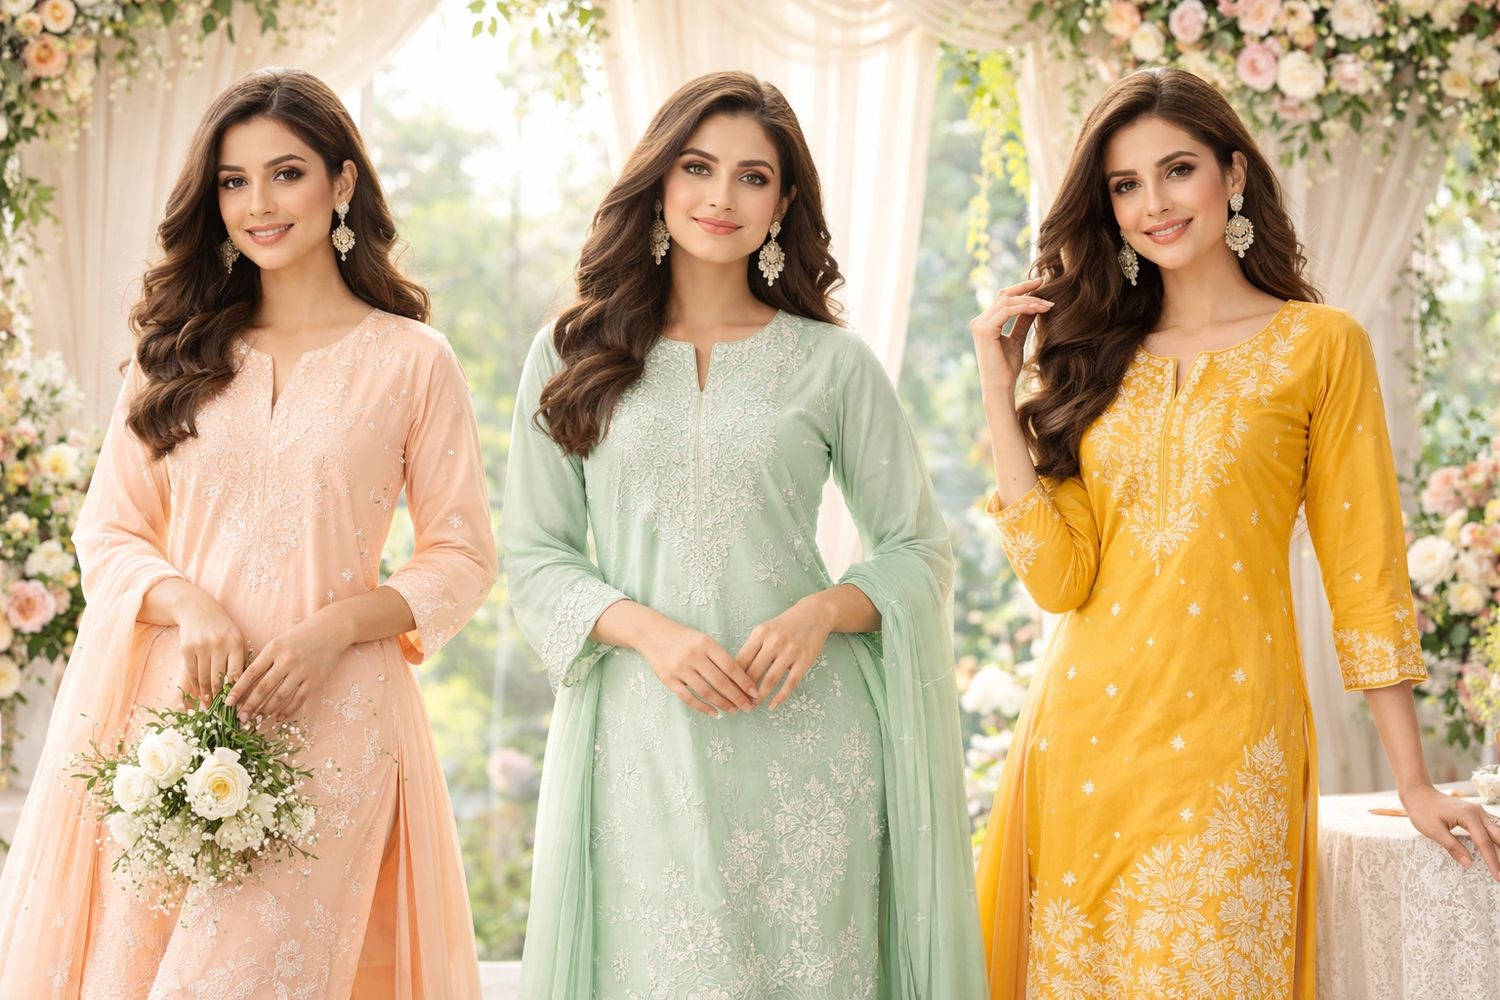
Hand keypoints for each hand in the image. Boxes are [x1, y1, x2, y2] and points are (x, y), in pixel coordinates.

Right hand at [166, 583, 245, 702]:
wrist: (197, 609)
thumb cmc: (221, 628)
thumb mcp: (235, 638)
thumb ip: (237, 659)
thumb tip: (238, 688)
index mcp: (236, 642)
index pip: (237, 672)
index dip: (236, 691)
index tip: (237, 705)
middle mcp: (219, 644)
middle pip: (219, 678)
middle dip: (220, 697)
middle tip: (222, 711)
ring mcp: (202, 646)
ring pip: (204, 677)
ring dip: (206, 694)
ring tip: (210, 706)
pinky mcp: (187, 649)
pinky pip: (191, 672)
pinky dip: (195, 686)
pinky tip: (198, 695)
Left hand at [228, 612, 349, 720]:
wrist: (332, 630)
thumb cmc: (301, 636)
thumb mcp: (279, 642)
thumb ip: (265, 660)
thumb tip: (248, 684)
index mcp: (274, 649)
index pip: (251, 673)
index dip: (238, 690)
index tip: (227, 703)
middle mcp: (286, 660)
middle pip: (263, 688)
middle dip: (249, 705)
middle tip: (241, 718)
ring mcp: (302, 671)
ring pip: (280, 696)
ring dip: (267, 709)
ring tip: (258, 717)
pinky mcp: (314, 679)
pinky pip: (298, 699)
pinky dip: (287, 710)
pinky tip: (279, 717)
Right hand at [638, 621, 758, 716]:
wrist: (651, 633)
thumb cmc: (682, 637)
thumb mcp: (702, 639)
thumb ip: (717, 656)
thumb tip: (739, 679)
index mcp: (706, 643)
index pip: (730, 666)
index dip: (744, 681)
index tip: (755, 693)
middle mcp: (694, 655)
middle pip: (720, 681)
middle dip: (737, 696)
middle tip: (748, 707)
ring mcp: (680, 668)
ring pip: (706, 691)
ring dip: (722, 703)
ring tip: (734, 710)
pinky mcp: (668, 679)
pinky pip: (688, 697)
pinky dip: (702, 707)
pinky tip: (714, 712)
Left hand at [736, 595, 832, 709]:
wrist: (814, 614)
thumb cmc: (785, 625)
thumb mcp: (765, 630)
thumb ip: (752, 648)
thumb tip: (736, 673)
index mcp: (760, 633)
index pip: (741, 661)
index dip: (732, 679)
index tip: (728, 691)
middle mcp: (774, 641)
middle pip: (753, 672)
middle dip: (744, 691)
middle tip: (738, 703)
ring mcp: (790, 651)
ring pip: (770, 680)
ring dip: (759, 697)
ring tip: (752, 706)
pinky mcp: (804, 660)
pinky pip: (790, 683)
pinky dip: (780, 697)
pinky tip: (772, 705)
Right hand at [970, 275, 1052, 397]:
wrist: (1000, 387)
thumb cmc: (1007, 368)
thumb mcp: (1017, 339)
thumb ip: (1023, 321)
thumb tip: (1035, 304)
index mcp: (985, 322)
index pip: (1003, 298)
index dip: (1022, 288)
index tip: (1041, 283)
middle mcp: (979, 321)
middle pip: (1004, 295)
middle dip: (1026, 289)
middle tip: (1046, 286)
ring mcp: (980, 325)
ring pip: (1007, 301)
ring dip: (1030, 301)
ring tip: (1047, 305)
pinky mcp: (985, 330)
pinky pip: (1007, 311)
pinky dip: (1024, 308)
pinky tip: (1038, 310)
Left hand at [1402, 783, 1499, 880]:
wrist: (1418, 792)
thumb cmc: (1422, 810)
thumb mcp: (1433, 831)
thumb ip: (1453, 847)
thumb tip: (1469, 864)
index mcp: (1468, 815)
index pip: (1484, 843)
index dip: (1492, 861)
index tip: (1498, 877)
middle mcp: (1477, 812)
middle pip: (1497, 837)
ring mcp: (1478, 812)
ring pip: (1496, 833)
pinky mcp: (1475, 814)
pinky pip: (1490, 829)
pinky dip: (1495, 841)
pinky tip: (1497, 851)